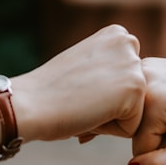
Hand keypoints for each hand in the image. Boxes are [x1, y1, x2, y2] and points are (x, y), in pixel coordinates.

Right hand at [12, 25, 145, 141]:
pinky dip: (109, 130)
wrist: (30, 103)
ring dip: (108, 118)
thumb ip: (106, 68)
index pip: (126, 80)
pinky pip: (131, 127)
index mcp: (116, 35)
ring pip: (134, 111)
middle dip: (109, 106)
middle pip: (134, 95)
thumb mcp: (83, 66)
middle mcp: (128, 43)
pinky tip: (88, 114)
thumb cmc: (48, 92)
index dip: (101, 94)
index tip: (77, 88)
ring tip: (84, 106)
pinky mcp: (135, 89)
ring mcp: (133, 65)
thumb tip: (119, 87)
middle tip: (79, 99)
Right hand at [128, 57, 165, 164]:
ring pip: (137, 119)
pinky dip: (157, 108)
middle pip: (135, 132)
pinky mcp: (145, 67)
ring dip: (159, 123)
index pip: (140, 150)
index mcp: (150, 99)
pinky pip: (140, 104)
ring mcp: (142, 69)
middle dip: (160, 136)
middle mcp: (140, 79)